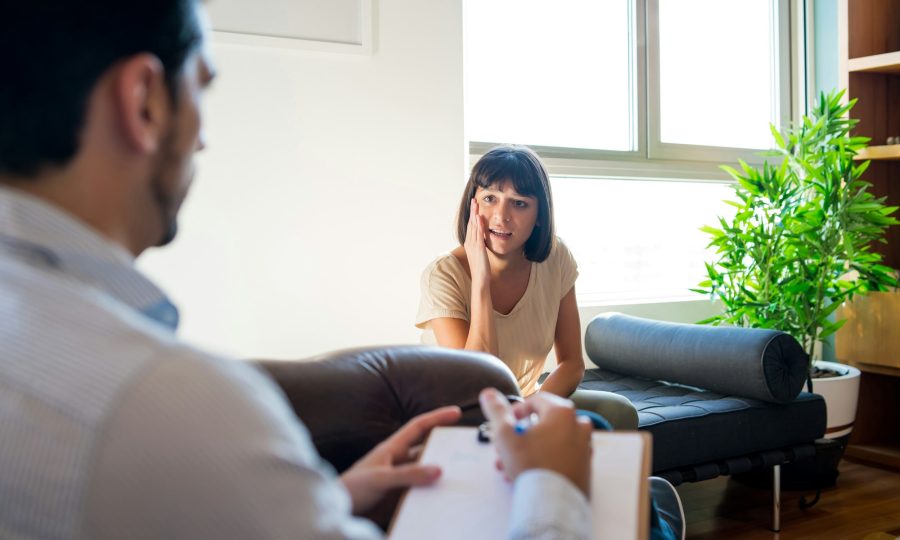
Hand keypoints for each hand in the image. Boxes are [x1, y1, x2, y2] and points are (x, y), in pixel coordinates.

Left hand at [340, 406, 461, 515]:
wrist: (337, 513)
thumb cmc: (351, 489)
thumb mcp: (380, 479)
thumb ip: (408, 475)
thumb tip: (438, 469)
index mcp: (392, 448)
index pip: (419, 426)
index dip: (437, 417)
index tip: (456, 412)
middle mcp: (398, 462)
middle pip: (427, 450)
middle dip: (445, 448)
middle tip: (466, 451)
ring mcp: (400, 479)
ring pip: (426, 472)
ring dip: (440, 474)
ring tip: (460, 477)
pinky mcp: (399, 497)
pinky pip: (421, 492)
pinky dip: (432, 493)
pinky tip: (443, 498)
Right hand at [464, 198, 491, 285]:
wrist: (480, 279)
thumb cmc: (481, 269)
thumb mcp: (480, 254)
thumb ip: (480, 246)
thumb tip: (482, 240)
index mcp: (469, 243)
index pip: (470, 226)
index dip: (472, 215)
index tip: (474, 206)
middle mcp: (469, 242)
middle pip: (470, 223)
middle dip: (472, 211)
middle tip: (474, 199)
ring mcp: (473, 245)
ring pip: (473, 226)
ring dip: (474, 214)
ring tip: (476, 203)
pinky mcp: (479, 248)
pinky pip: (478, 234)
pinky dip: (479, 225)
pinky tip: (479, 217)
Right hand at [479, 388, 592, 495]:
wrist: (554, 505)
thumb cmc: (530, 465)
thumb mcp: (505, 435)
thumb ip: (496, 411)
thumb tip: (488, 393)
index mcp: (562, 412)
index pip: (536, 400)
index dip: (516, 411)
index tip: (504, 425)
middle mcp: (579, 425)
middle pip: (542, 424)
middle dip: (519, 437)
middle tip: (503, 451)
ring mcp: (585, 447)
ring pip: (550, 442)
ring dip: (528, 451)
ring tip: (509, 468)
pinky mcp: (585, 466)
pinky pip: (561, 457)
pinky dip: (544, 461)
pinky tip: (526, 475)